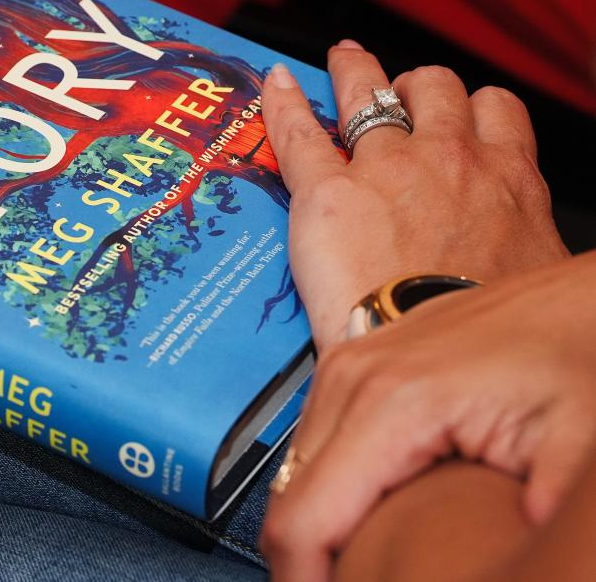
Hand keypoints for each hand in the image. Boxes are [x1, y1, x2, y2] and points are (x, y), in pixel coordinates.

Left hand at [259, 40, 568, 351]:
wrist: (437, 364)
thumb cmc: (487, 342)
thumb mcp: (532, 280)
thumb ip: (522, 251)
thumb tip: (518, 266)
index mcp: (510, 183)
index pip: (498, 112)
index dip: (472, 105)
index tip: (458, 110)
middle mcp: (450, 159)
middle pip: (436, 88)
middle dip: (416, 86)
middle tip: (396, 95)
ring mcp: (385, 168)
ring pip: (371, 91)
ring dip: (356, 73)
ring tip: (344, 63)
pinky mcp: (327, 192)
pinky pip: (300, 130)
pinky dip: (284, 102)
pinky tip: (276, 83)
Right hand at [260, 250, 595, 580]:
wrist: (577, 298)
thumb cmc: (579, 352)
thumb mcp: (578, 446)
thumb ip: (536, 512)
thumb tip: (516, 564)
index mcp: (391, 402)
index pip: (302, 521)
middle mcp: (352, 377)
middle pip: (287, 503)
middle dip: (310, 560)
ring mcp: (346, 365)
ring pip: (294, 475)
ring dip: (320, 526)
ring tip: (368, 563)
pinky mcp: (352, 365)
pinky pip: (314, 444)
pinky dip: (331, 491)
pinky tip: (378, 514)